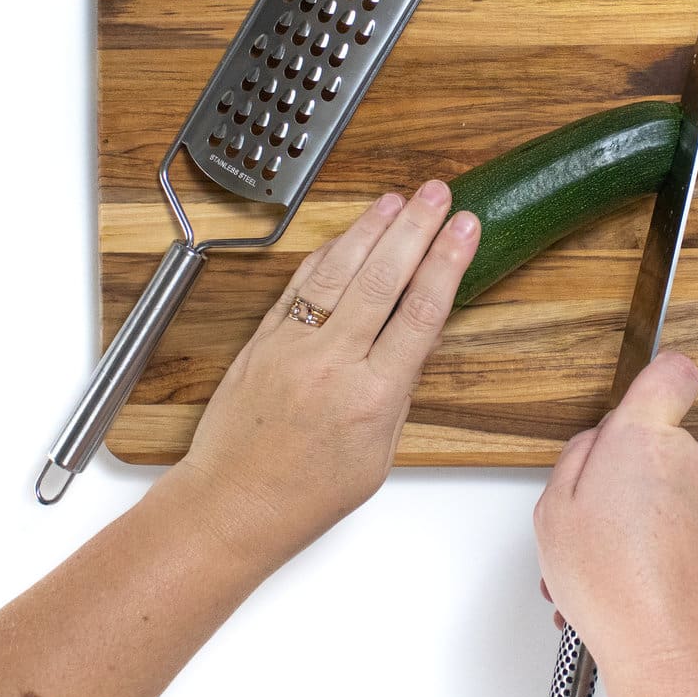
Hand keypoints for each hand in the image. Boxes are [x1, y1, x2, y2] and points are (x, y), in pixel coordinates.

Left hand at [166, 180, 479, 575]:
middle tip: (437, 193)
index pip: (421, 313)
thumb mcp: (379, 453)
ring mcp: (293, 346)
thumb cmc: (308, 493)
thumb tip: (417, 336)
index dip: (448, 262)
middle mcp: (332, 363)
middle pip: (383, 279)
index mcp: (372, 397)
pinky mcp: (263, 339)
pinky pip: (300, 285)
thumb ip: (399, 388)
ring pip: (339, 271)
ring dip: (372, 229)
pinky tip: (350, 233)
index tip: (465, 229)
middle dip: (416, 228)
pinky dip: (328, 253)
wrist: (233, 503)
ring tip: (398, 199)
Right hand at [534, 352, 697, 696]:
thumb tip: (593, 446)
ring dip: (623, 511)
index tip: (635, 386)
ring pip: (654, 484)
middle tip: (584, 506)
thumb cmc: (614, 580)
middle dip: (613, 465)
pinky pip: (667, 520)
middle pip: (648, 436)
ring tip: (592, 556)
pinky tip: (612, 575)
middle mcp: (684, 459)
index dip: (654, 371)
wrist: (670, 651)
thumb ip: (575, 458)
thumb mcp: (554, 507)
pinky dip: (640, 540)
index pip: (672, 372)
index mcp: (644, 436)